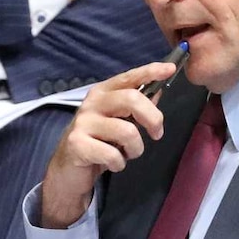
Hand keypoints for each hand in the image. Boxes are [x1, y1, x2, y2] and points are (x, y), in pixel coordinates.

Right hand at [40, 60, 177, 227]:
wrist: (68, 170)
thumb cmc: (97, 143)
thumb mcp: (118, 122)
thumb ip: (136, 108)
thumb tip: (158, 90)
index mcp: (103, 93)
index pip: (129, 77)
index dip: (150, 71)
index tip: (170, 68)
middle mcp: (92, 103)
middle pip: (132, 99)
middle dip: (153, 119)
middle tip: (157, 134)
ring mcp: (83, 123)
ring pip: (127, 132)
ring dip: (135, 149)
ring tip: (127, 154)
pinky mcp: (77, 144)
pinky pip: (113, 155)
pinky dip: (119, 163)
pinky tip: (112, 164)